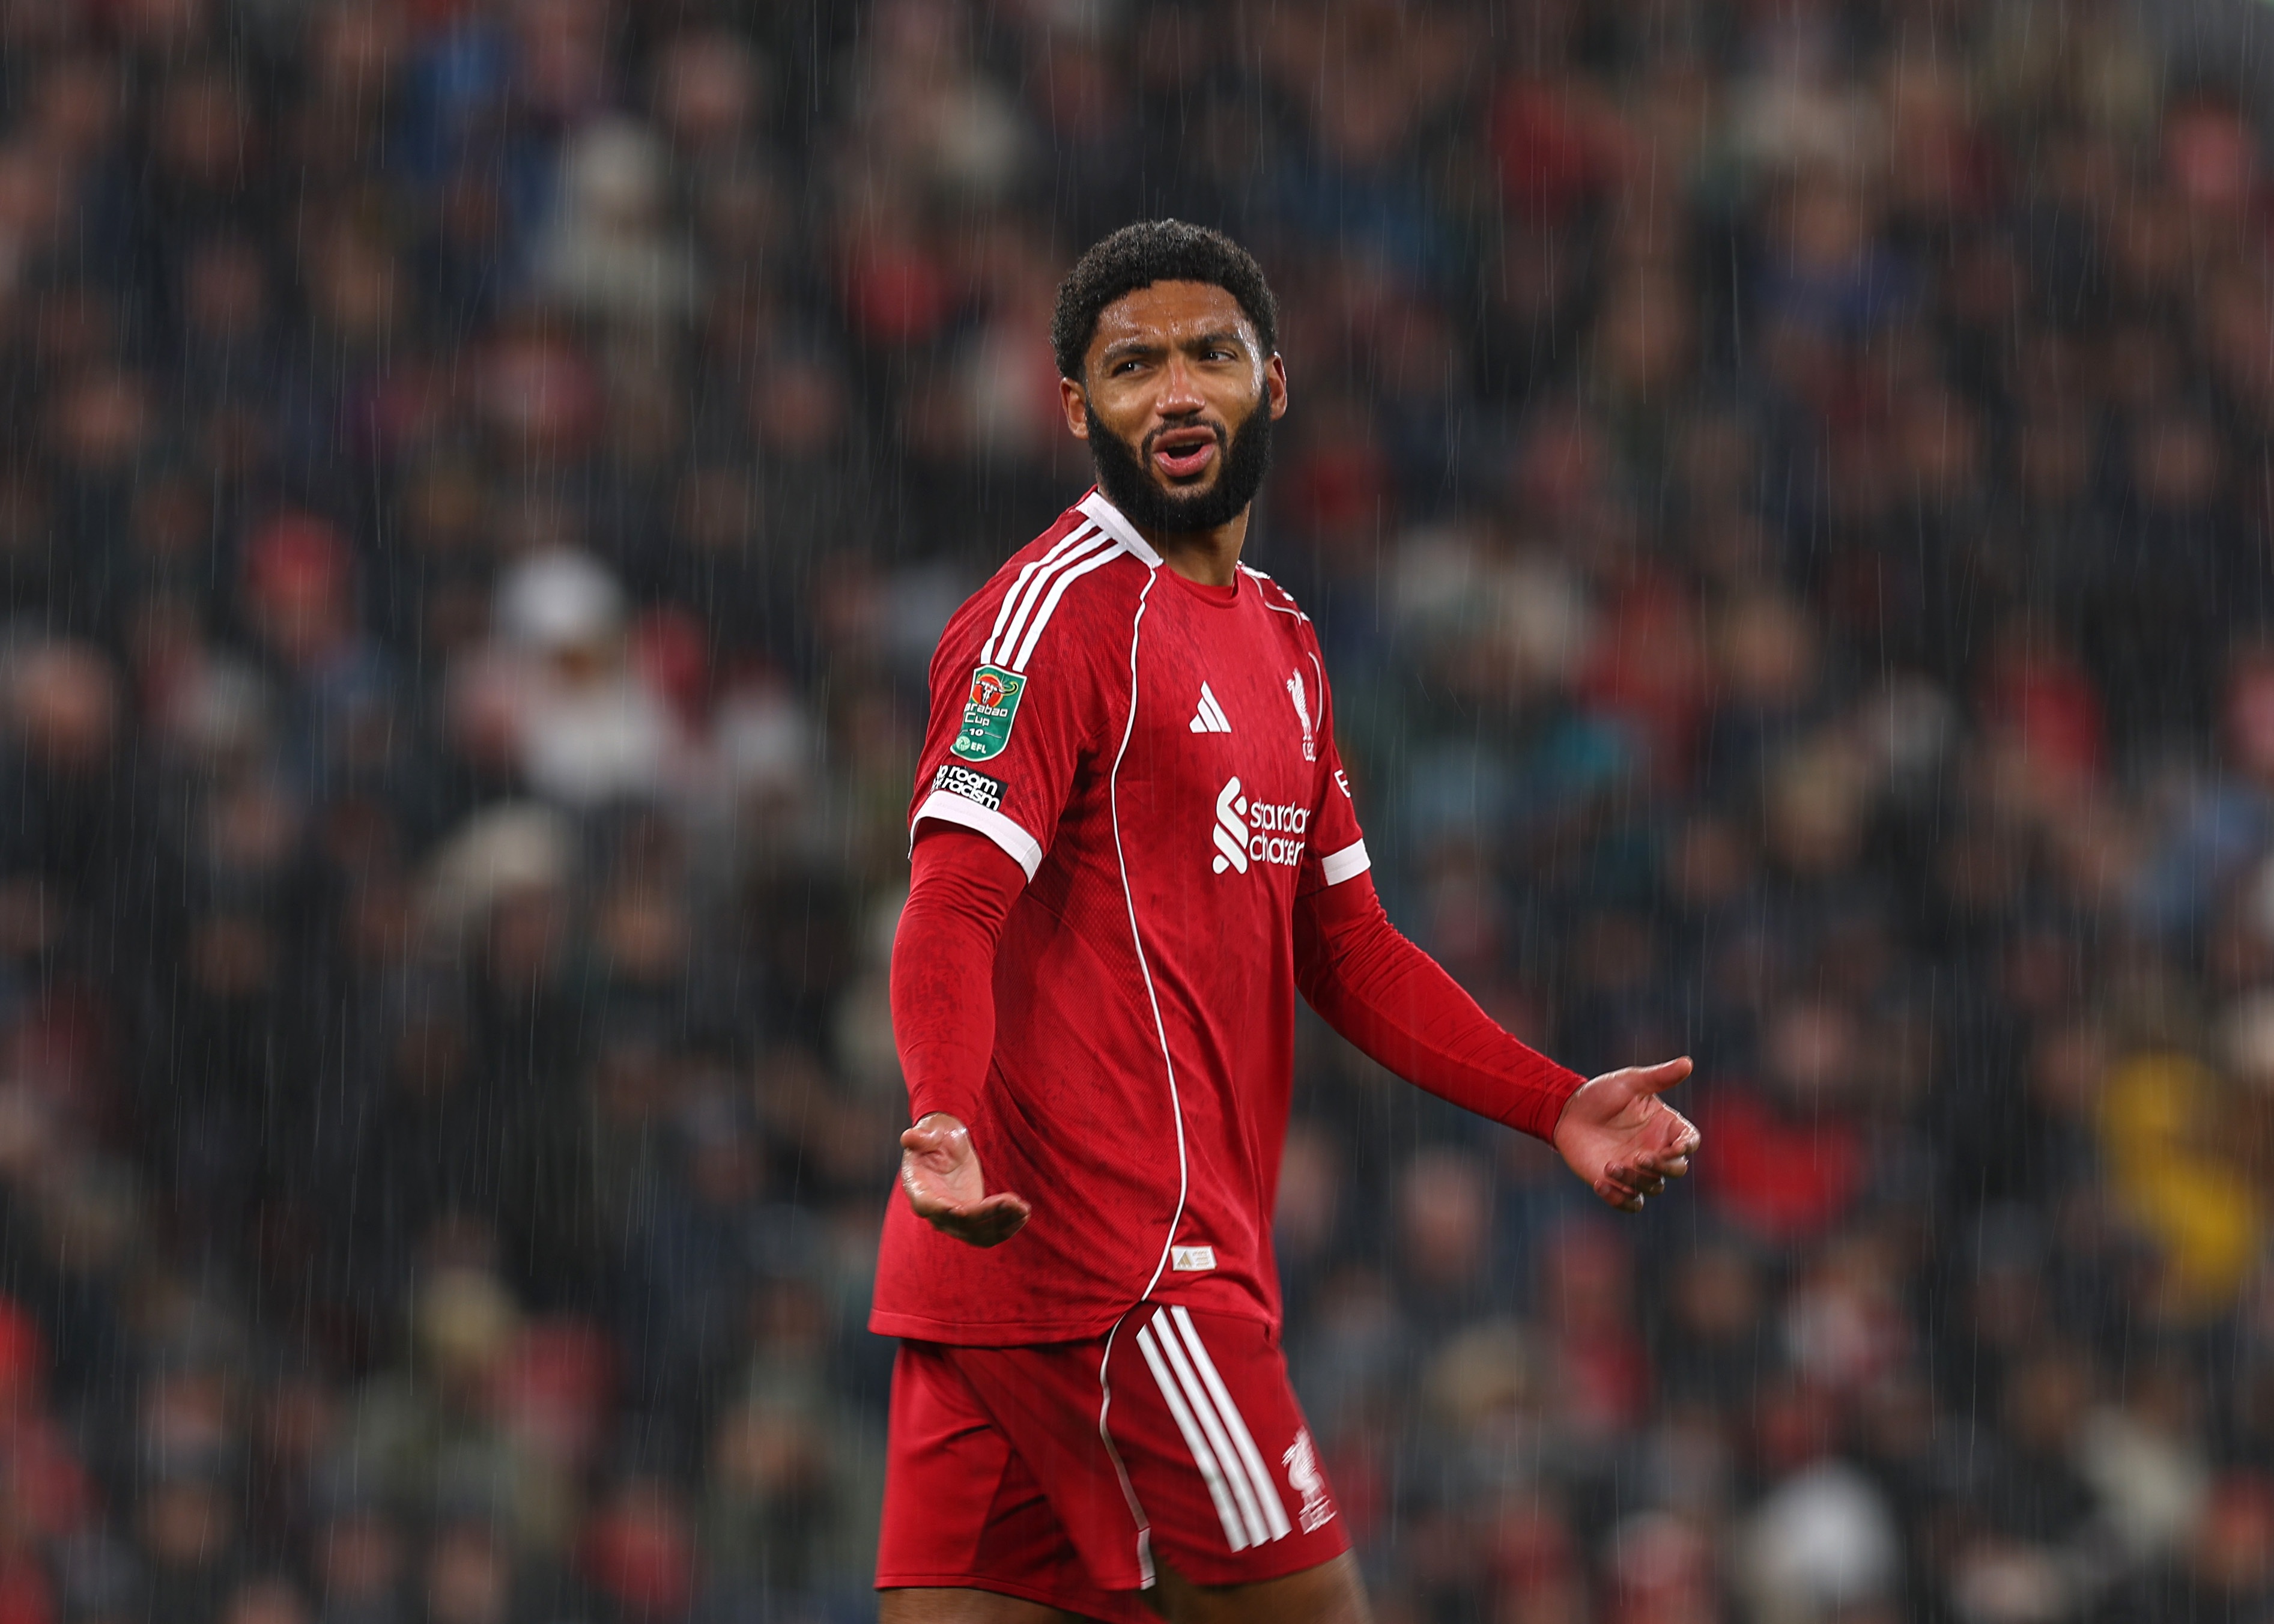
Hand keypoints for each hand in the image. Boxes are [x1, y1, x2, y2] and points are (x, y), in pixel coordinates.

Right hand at [899, 1113, 1031, 1246]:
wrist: (946, 1144)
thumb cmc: (935, 1136)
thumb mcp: (929, 1131)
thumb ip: (920, 1137)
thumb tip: (908, 1138)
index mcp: (919, 1189)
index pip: (928, 1205)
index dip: (943, 1210)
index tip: (963, 1210)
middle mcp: (934, 1211)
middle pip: (961, 1222)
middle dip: (989, 1215)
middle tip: (1015, 1202)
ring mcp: (953, 1218)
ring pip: (977, 1233)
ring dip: (1002, 1225)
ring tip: (1024, 1209)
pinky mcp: (971, 1218)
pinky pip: (987, 1233)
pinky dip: (1005, 1228)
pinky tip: (1022, 1216)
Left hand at [1552, 1057, 1700, 1212]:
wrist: (1568, 1111)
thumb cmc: (1601, 1094)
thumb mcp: (1630, 1082)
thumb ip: (1659, 1077)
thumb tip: (1688, 1062)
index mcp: (1666, 1127)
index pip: (1689, 1141)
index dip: (1686, 1147)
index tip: (1675, 1147)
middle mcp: (1657, 1151)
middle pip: (1677, 1169)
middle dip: (1663, 1167)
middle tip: (1640, 1158)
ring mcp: (1638, 1170)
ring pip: (1653, 1186)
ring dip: (1635, 1180)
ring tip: (1609, 1165)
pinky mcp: (1618, 1184)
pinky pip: (1630, 1203)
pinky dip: (1619, 1200)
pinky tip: (1600, 1183)